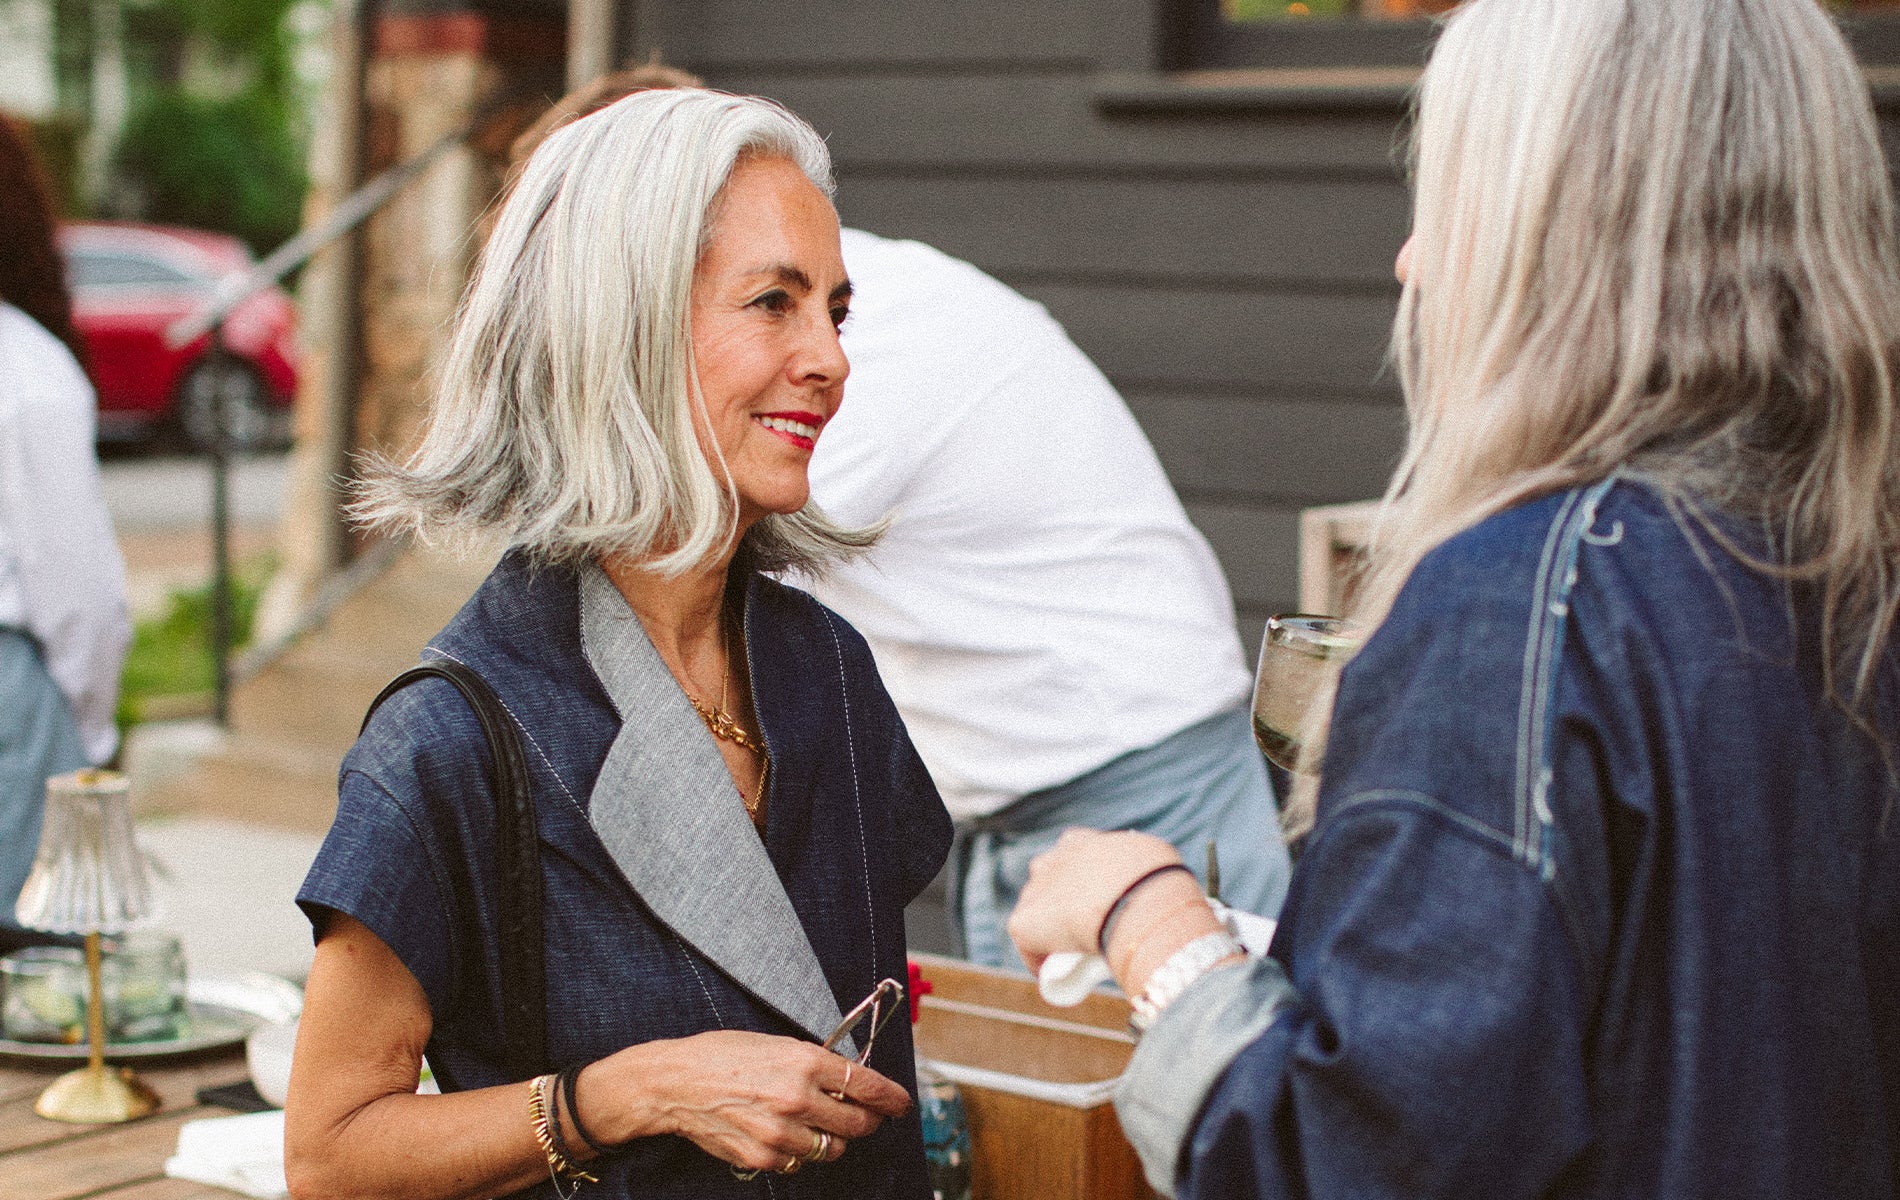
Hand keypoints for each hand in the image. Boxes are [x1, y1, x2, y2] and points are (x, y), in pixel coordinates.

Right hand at [581, 1031, 909, 1174]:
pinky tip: (782, 1134)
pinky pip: (800, 1162)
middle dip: (867, 1121)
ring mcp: (781, 1132)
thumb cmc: (721, 1056)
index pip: (867, 1085)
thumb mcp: (775, 1044)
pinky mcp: (763, 1157)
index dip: (891, 1097)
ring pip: (832, 1148)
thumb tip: (848, 1080)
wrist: (674, 1084)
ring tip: (813, 1123)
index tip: (900, 1103)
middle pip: (858, 1123)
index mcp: (804, 1062)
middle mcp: (797, 1098)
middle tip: (864, 1116)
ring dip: (831, 1138)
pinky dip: (799, 1152)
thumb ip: (814, 1063)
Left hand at [1007, 828, 1184, 973]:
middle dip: (1062, 904)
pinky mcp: (1023, 923)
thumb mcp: (1155, 860)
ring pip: (1038, 916)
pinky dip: (1040, 962)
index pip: (1072, 861)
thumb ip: (1146, 869)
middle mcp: (1049, 862)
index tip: (1100, 904)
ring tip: (1074, 958)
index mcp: (1077, 842)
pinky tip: (1056, 977)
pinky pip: (1030, 948)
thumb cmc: (1154, 878)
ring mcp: (1033, 892)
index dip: (1084, 884)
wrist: (1134, 900)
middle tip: (1089, 933)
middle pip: (1049, 885)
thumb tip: (1155, 888)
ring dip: (1050, 933)